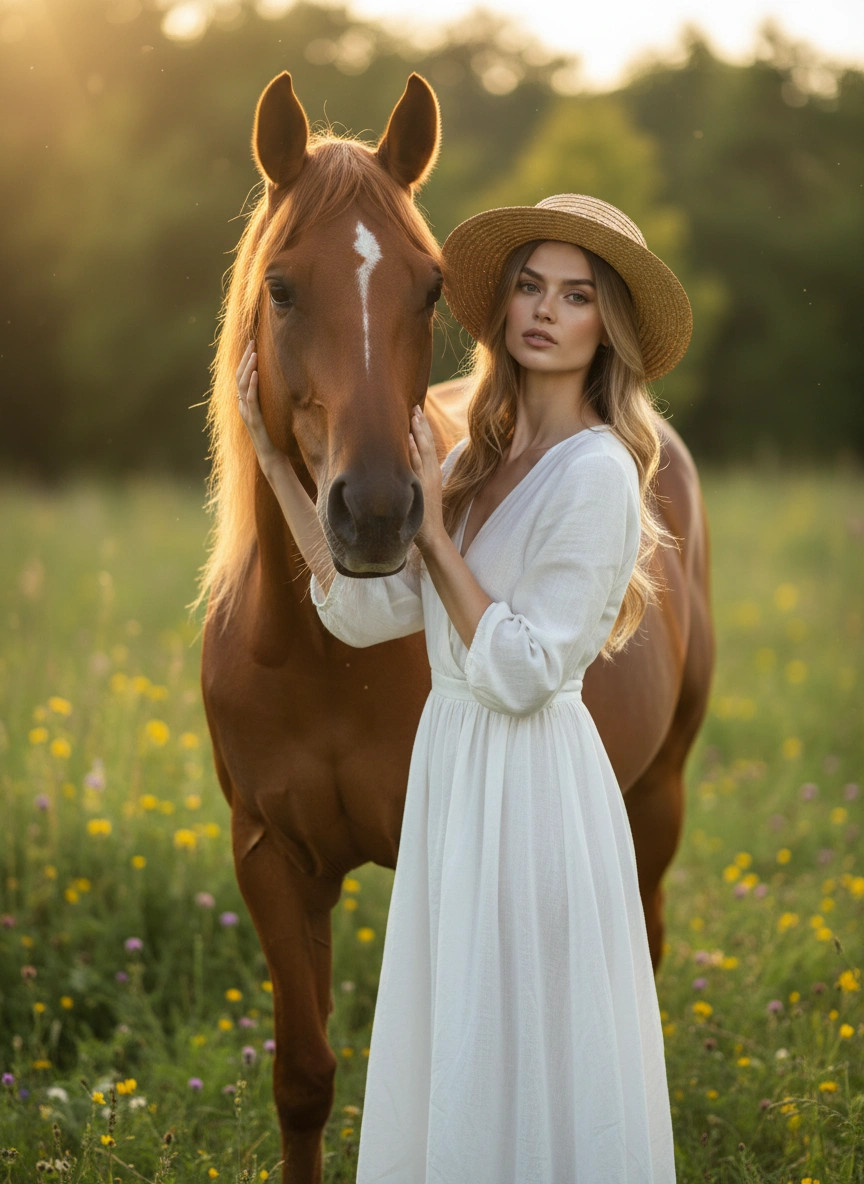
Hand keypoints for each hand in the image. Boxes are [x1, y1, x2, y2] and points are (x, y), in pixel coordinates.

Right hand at [236, 341, 281, 475]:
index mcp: (245, 403)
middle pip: (239, 377)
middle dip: (245, 358)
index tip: (252, 345)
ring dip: (248, 367)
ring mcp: (247, 413)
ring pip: (242, 385)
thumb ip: (265, 399)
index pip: (241, 376)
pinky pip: (251, 399)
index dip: (244, 360)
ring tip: (255, 353)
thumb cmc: (272, 435)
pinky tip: (256, 373)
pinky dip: (252, 385)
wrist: (271, 456)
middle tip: (252, 342)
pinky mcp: (254, 420)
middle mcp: (243, 406)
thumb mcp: (268, 412)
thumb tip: (270, 383)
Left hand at [408, 405, 445, 552]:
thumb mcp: (421, 493)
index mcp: (432, 472)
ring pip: (424, 448)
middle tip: (415, 406)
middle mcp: (432, 471)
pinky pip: (417, 464)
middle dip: (421, 423)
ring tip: (414, 413)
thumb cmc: (423, 518)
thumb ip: (416, 480)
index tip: (417, 413)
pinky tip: (411, 437)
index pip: (428, 445)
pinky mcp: (423, 485)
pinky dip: (415, 449)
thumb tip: (406, 471)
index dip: (423, 429)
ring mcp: (428, 478)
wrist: (433, 535)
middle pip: (427, 442)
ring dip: (418, 430)